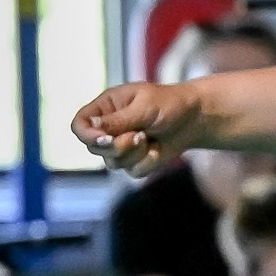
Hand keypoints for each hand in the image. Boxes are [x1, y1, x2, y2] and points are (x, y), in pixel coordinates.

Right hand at [72, 81, 208, 178]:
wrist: (195, 119)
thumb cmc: (169, 104)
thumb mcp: (143, 107)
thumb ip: (118, 119)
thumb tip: (91, 126)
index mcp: (105, 108)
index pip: (79, 125)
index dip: (87, 135)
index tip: (105, 139)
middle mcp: (108, 128)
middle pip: (94, 148)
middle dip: (118, 146)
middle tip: (139, 135)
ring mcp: (121, 146)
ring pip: (113, 163)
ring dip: (135, 153)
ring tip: (149, 137)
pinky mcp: (136, 161)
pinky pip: (133, 172)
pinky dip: (148, 163)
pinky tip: (157, 149)